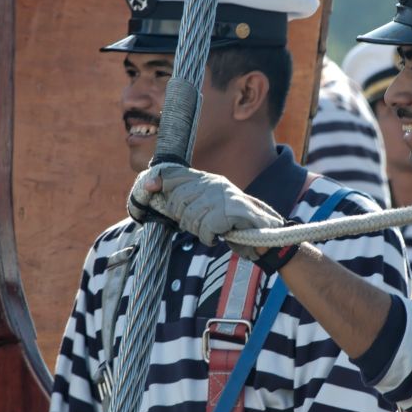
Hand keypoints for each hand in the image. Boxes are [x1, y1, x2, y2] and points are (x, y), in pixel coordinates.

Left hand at [141, 165, 283, 253]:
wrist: (263, 232)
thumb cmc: (232, 221)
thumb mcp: (208, 204)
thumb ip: (185, 198)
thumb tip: (151, 187)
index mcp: (210, 180)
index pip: (177, 174)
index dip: (161, 181)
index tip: (148, 188)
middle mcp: (214, 184)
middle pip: (178, 200)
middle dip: (183, 217)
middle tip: (199, 223)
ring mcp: (220, 198)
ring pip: (189, 217)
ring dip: (197, 230)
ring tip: (211, 229)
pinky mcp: (225, 214)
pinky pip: (203, 230)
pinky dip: (208, 237)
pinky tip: (218, 235)